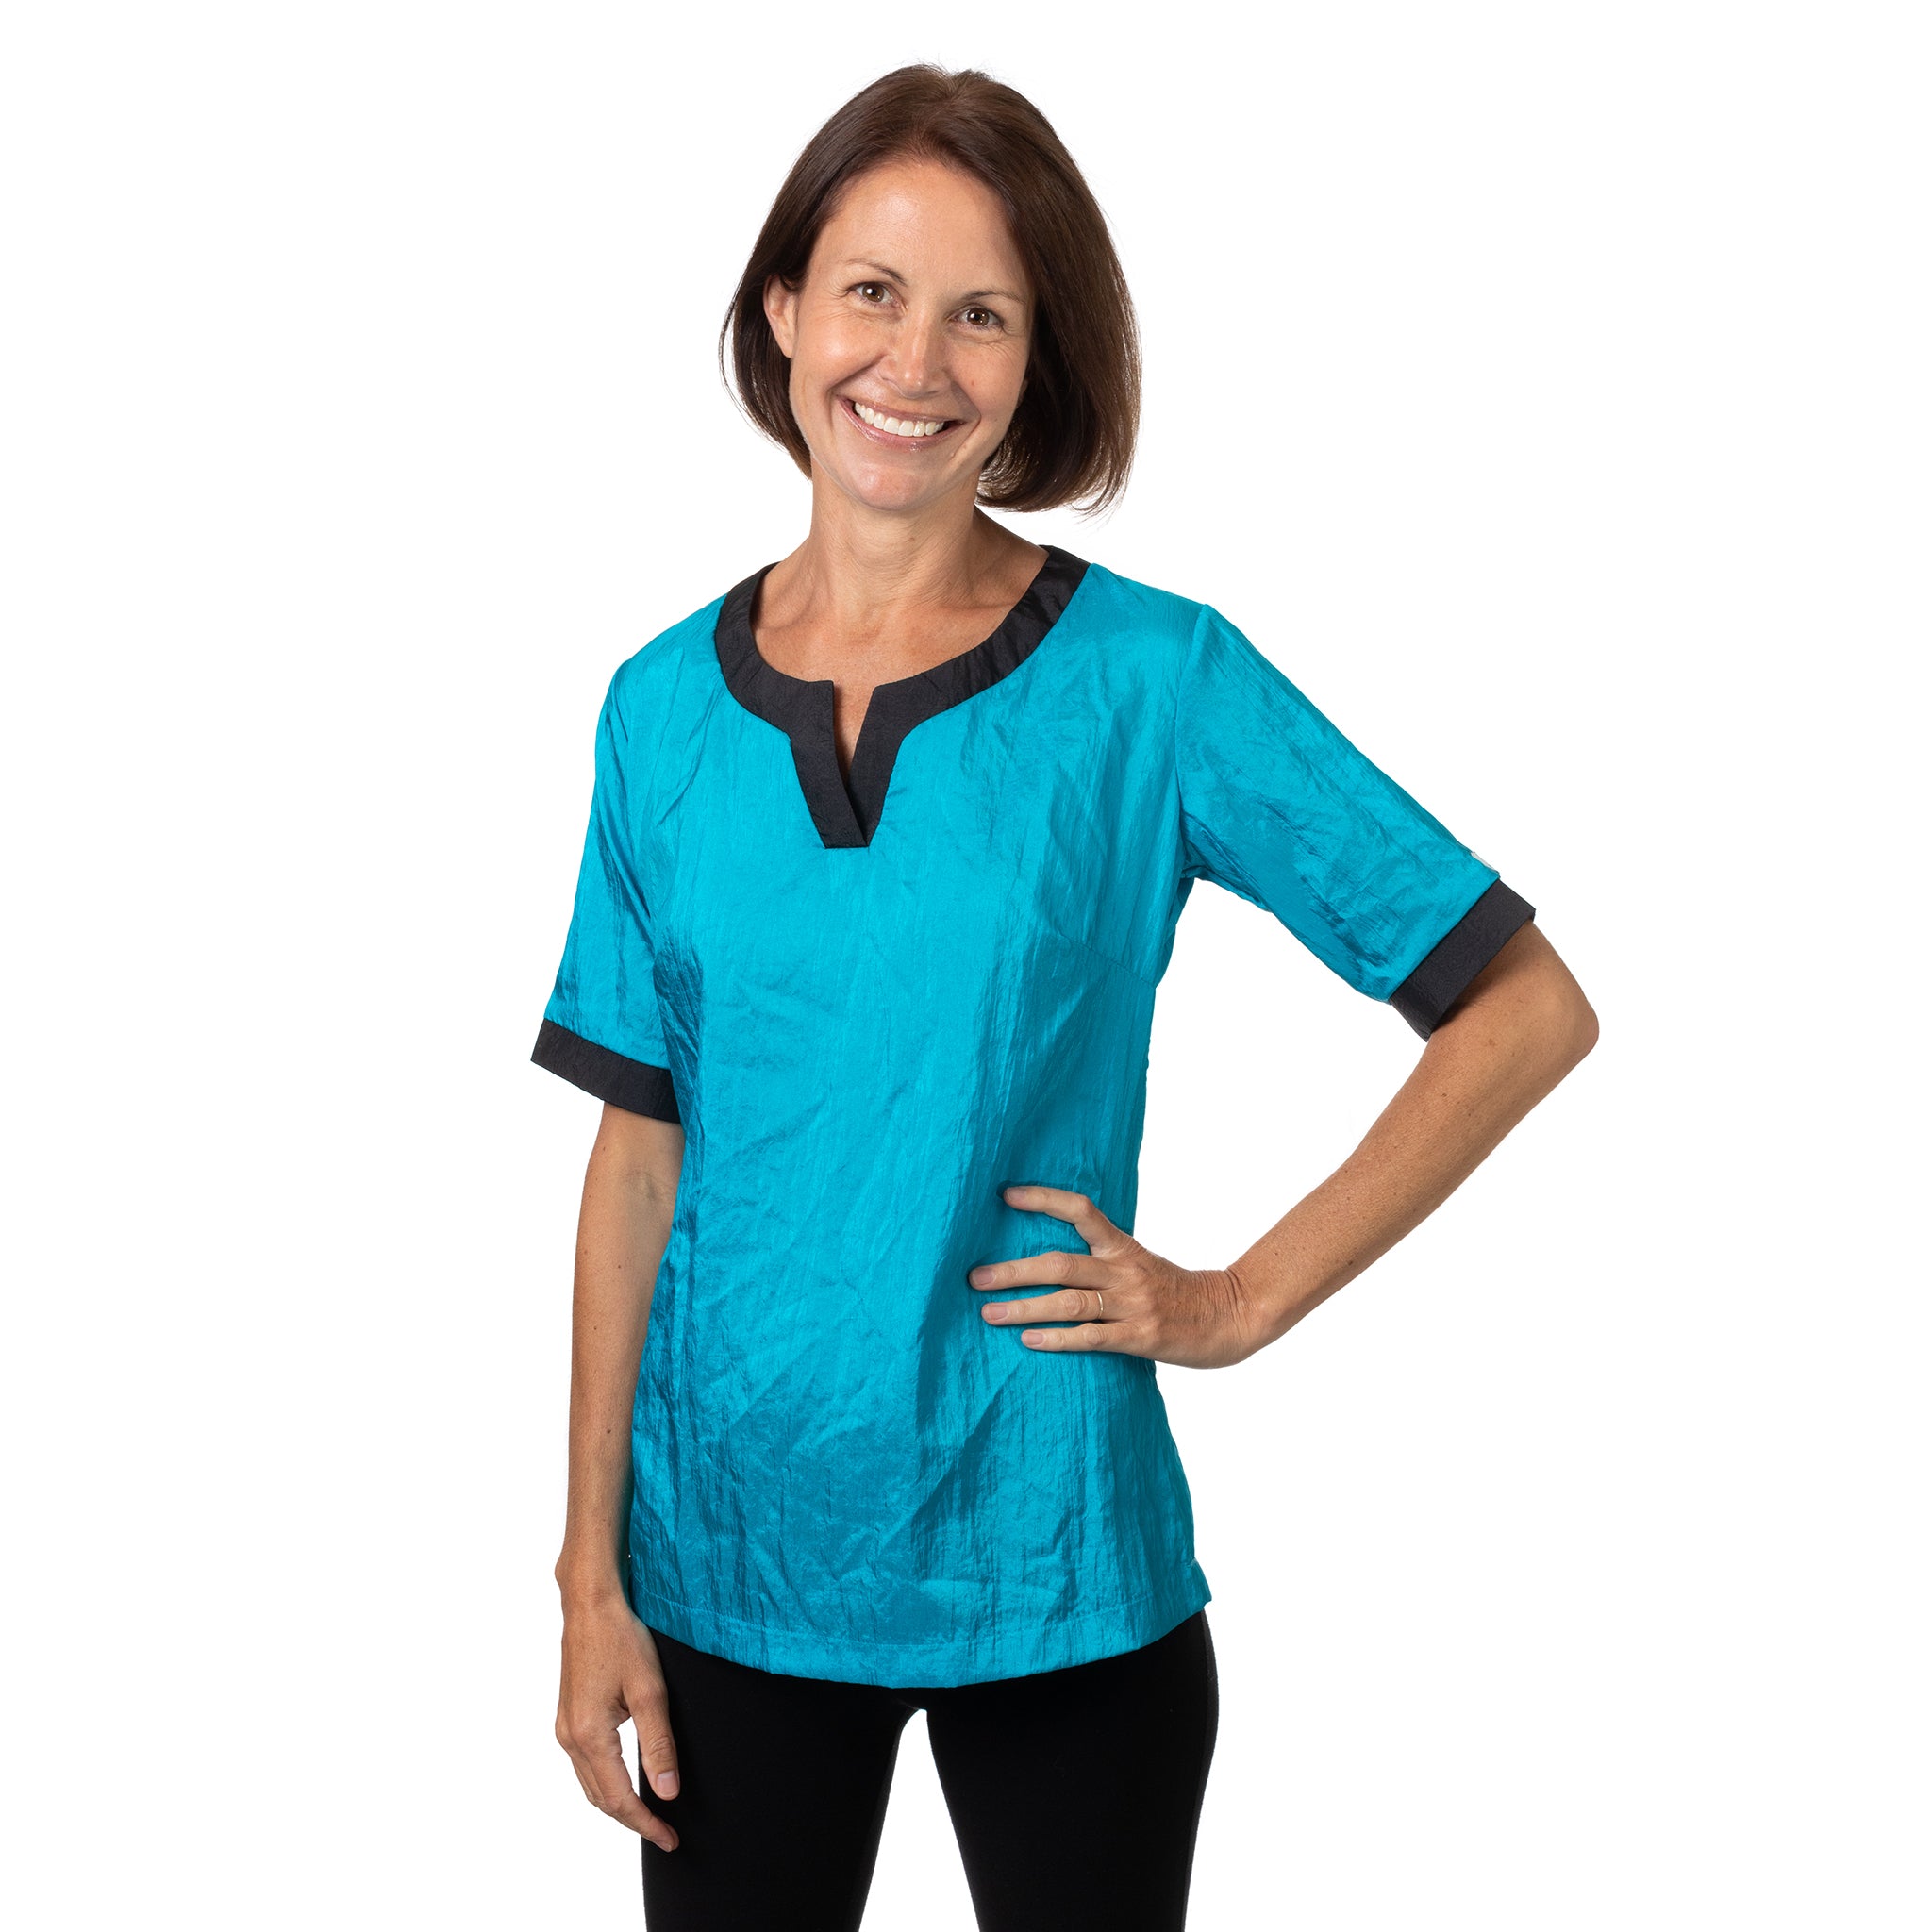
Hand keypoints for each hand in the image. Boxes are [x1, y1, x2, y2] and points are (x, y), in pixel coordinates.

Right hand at [556, 1587, 680, 1850]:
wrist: (590, 1605)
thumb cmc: (621, 1639)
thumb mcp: (650, 1691)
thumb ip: (659, 1745)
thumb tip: (668, 1791)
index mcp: (589, 1736)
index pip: (619, 1799)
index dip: (646, 1824)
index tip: (671, 1839)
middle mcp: (570, 1738)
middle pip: (600, 1799)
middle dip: (633, 1820)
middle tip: (666, 1834)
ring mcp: (565, 1728)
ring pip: (591, 1784)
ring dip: (618, 1804)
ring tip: (650, 1815)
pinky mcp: (568, 1716)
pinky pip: (585, 1765)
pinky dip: (606, 1782)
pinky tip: (625, 1781)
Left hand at [969, 1183, 1263, 1368]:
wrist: (1232, 1316)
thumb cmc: (1179, 1292)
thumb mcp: (1142, 1264)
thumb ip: (1104, 1261)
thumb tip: (1052, 1260)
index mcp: (1124, 1248)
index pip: (1081, 1211)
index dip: (1043, 1199)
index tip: (1005, 1194)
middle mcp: (1125, 1271)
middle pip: (1059, 1263)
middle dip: (1013, 1270)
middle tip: (974, 1277)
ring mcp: (1133, 1305)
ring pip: (1068, 1302)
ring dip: (1024, 1307)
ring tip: (989, 1313)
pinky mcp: (1141, 1337)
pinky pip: (1091, 1338)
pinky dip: (1057, 1339)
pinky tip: (1029, 1341)